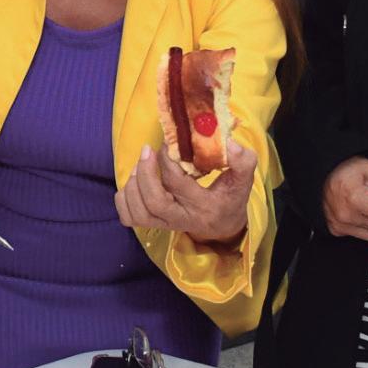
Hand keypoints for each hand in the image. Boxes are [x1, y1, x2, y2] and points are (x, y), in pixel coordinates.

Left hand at [117, 140, 256, 244]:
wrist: (223, 225)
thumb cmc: (230, 198)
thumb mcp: (243, 181)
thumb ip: (243, 161)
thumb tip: (230, 143)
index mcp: (204, 207)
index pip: (179, 184)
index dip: (169, 160)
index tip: (170, 142)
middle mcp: (182, 219)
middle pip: (155, 202)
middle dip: (146, 173)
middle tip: (147, 150)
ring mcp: (165, 224)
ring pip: (138, 213)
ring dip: (133, 185)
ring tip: (141, 165)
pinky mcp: (153, 224)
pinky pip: (129, 218)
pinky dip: (124, 200)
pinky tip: (134, 182)